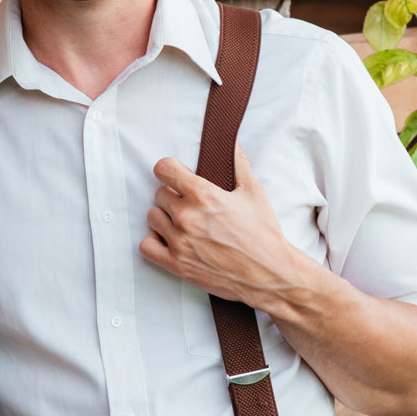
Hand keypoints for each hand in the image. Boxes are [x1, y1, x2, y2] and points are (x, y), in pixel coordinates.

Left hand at [140, 142, 317, 314]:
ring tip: (183, 223)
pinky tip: (170, 240)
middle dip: (173, 196)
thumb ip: (239, 163)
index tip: (176, 175)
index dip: (170, 170)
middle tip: (191, 205)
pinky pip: (147, 246)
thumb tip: (233, 141)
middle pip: (159, 194)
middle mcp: (187, 216)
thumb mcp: (254, 193)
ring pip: (153, 217)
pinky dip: (155, 242)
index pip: (163, 169)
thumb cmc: (264, 234)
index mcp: (203, 195)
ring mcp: (179, 241)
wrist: (269, 274)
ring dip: (164, 217)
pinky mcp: (177, 264)